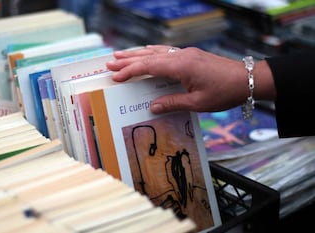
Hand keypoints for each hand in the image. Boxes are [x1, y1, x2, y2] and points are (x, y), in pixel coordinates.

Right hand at [106, 45, 274, 113]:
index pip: (148, 66)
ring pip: (156, 51)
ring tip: (121, 55)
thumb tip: (152, 107)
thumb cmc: (225, 92)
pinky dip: (152, 52)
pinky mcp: (191, 55)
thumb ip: (173, 103)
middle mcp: (181, 56)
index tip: (115, 76)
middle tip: (109, 62)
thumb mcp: (198, 103)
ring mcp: (186, 53)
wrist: (248, 79)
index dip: (130, 71)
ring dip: (137, 54)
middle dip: (128, 59)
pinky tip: (147, 52)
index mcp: (181, 66)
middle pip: (148, 55)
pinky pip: (165, 51)